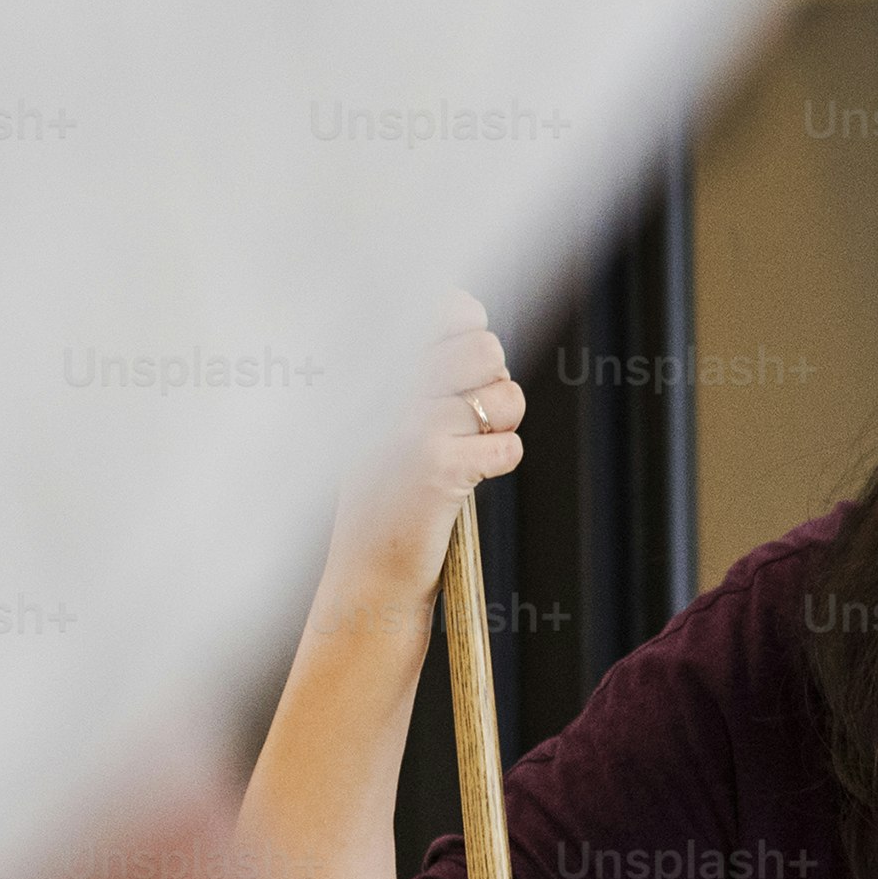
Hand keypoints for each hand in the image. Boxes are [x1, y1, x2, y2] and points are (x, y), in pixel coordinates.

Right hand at [317, 291, 523, 644]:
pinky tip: (466, 481)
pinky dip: (500, 464)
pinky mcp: (437, 467)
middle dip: (492, 385)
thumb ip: (422, 366)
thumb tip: (473, 317)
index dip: (471, 330)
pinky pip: (510, 447)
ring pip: (506, 397)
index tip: (462, 367)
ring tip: (463, 453)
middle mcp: (388, 388)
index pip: (450, 307)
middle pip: (487, 349)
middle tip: (467, 421)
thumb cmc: (386, 491)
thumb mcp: (385, 415)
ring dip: (499, 428)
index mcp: (376, 368)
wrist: (367, 571)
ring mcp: (409, 426)